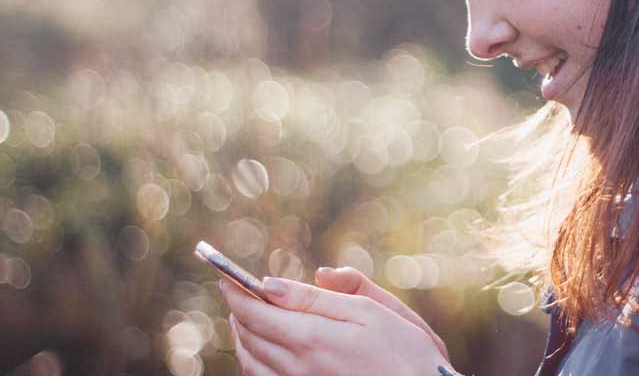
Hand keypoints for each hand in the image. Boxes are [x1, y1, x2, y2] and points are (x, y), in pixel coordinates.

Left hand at [219, 274, 455, 375]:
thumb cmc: (407, 353)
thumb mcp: (371, 311)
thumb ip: (322, 296)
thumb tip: (274, 284)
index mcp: (311, 338)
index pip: (255, 311)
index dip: (236, 291)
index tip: (226, 276)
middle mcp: (296, 367)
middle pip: (248, 335)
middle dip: (238, 310)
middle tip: (237, 291)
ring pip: (251, 361)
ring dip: (243, 335)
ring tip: (246, 317)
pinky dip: (254, 361)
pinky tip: (264, 350)